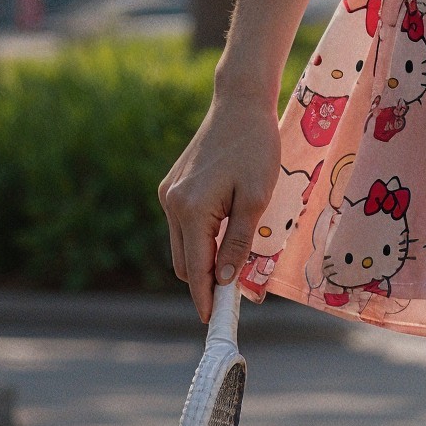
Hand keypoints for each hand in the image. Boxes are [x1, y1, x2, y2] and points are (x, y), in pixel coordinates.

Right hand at [159, 88, 282, 322]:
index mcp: (191, 210)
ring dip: (204, 259)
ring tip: (234, 264)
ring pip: (182, 245)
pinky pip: (184, 225)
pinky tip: (224, 232)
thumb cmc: (256, 147)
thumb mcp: (257, 197)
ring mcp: (168, 194)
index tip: (215, 321)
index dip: (206, 298)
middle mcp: (172, 204)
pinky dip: (200, 237)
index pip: (196, 269)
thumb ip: (239, 241)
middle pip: (185, 263)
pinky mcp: (172, 185)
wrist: (240, 104)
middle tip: (236, 296)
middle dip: (206, 282)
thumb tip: (226, 280)